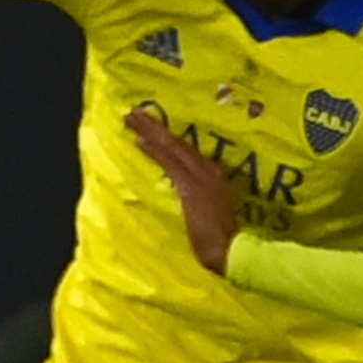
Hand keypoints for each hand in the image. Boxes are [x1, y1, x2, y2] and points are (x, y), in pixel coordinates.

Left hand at [127, 110, 238, 274]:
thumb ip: (200, 202)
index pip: (186, 151)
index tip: (151, 125)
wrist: (231, 251)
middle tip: (134, 112)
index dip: (167, 137)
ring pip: (172, 147)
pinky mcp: (191, 187)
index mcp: (214, 175)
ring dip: (150, 131)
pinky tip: (140, 141)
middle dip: (154, 126)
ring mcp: (201, 177)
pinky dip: (155, 151)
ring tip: (132, 117)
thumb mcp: (212, 215)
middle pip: (177, 143)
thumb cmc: (223, 241)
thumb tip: (189, 199)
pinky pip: (170, 163)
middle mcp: (209, 170)